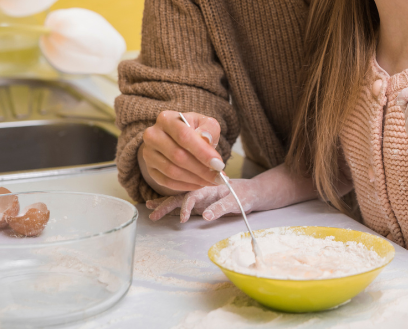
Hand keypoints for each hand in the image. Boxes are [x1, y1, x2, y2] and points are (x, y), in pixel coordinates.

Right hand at [138, 111, 222, 194]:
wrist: (176, 139)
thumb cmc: (193, 130)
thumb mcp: (204, 123)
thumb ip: (209, 129)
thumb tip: (207, 139)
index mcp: (166, 119)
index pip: (184, 136)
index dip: (202, 152)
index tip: (219, 165)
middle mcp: (153, 135)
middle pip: (178, 156)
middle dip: (202, 169)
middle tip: (219, 177)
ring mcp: (148, 153)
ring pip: (172, 171)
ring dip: (195, 179)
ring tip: (212, 181)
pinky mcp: (150, 169)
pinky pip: (167, 182)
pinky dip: (186, 186)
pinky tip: (200, 184)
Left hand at [145, 164, 319, 222]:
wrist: (261, 191)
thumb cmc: (231, 197)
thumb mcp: (208, 201)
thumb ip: (189, 204)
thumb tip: (159, 208)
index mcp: (201, 190)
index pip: (178, 194)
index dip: (161, 200)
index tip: (146, 207)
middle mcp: (208, 188)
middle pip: (184, 194)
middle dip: (168, 205)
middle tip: (155, 215)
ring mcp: (222, 192)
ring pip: (202, 195)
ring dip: (189, 206)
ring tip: (182, 219)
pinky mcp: (237, 198)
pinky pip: (224, 204)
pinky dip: (215, 210)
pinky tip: (208, 217)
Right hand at [147, 182, 251, 222]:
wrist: (251, 192)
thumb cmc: (246, 194)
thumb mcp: (238, 201)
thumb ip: (222, 207)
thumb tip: (206, 216)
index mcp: (209, 185)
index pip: (192, 195)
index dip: (186, 206)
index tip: (184, 220)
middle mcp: (200, 189)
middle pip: (180, 195)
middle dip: (166, 203)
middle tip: (152, 213)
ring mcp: (198, 196)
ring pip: (177, 198)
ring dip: (163, 202)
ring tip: (148, 207)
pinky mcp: (199, 202)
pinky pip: (181, 203)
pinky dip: (170, 205)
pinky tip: (157, 207)